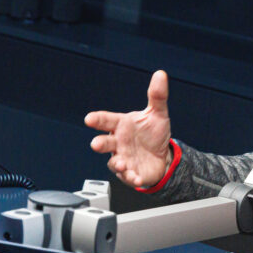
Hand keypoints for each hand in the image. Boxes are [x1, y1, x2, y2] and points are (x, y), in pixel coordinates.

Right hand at [85, 70, 172, 188]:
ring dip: (116, 163)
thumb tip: (161, 74)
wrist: (163, 156)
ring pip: (114, 162)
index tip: (89, 118)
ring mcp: (123, 158)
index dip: (97, 119)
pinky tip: (136, 177)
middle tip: (96, 144)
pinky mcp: (131, 173)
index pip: (106, 120)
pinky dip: (131, 178)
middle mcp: (118, 142)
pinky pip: (128, 177)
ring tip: (121, 163)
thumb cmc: (153, 133)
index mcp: (121, 125)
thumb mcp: (158, 114)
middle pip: (105, 142)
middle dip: (100, 143)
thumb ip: (157, 96)